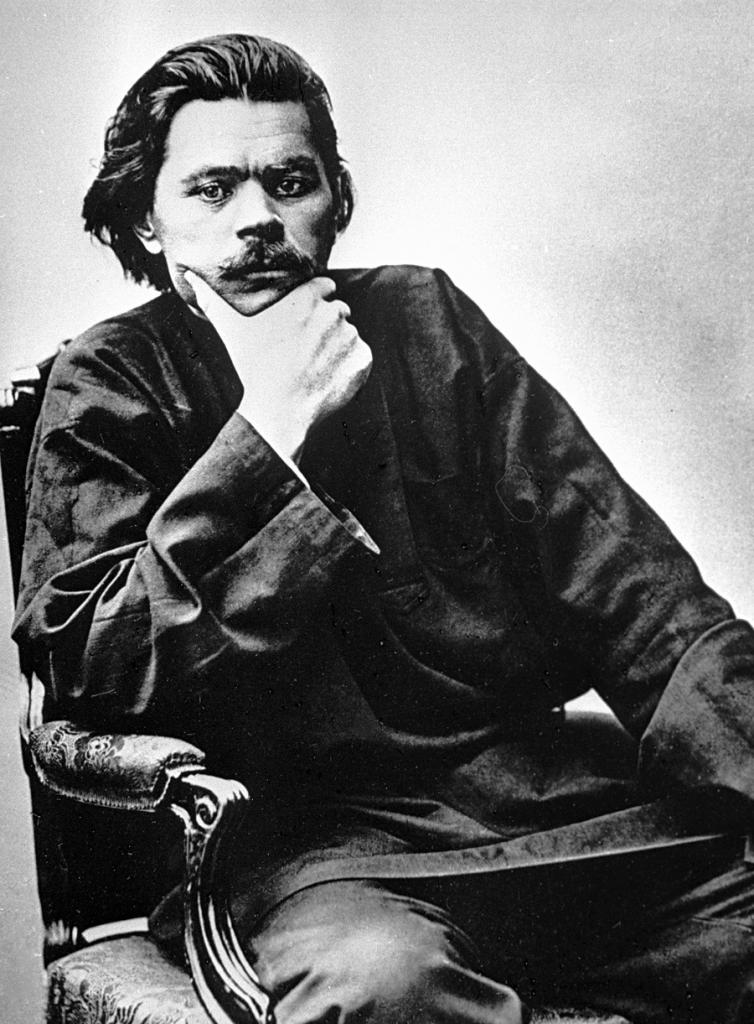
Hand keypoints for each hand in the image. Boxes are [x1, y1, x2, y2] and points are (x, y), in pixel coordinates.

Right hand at [185, 272, 371, 460]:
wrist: (278, 412)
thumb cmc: (253, 367)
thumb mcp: (230, 327)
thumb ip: (211, 297)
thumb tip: (189, 274)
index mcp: (308, 296)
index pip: (324, 287)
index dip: (314, 304)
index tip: (302, 323)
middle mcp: (334, 312)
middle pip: (338, 312)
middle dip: (327, 327)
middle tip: (306, 350)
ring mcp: (352, 337)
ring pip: (348, 336)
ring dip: (338, 347)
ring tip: (314, 367)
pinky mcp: (363, 361)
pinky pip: (360, 358)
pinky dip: (350, 367)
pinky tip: (328, 378)